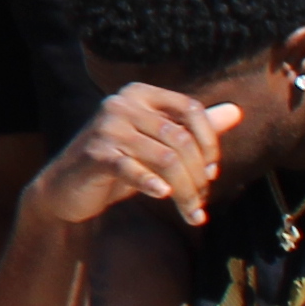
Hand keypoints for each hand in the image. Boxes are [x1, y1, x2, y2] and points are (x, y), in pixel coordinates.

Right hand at [24, 79, 239, 234]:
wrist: (68, 186)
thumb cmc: (119, 162)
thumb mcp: (158, 143)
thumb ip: (194, 127)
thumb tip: (237, 111)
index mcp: (139, 93)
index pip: (190, 109)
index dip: (210, 141)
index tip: (212, 171)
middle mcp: (121, 103)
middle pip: (180, 137)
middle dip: (198, 174)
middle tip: (202, 201)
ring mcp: (106, 127)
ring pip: (164, 158)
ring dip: (184, 190)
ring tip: (191, 212)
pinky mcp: (94, 154)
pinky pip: (132, 169)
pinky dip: (151, 184)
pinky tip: (163, 196)